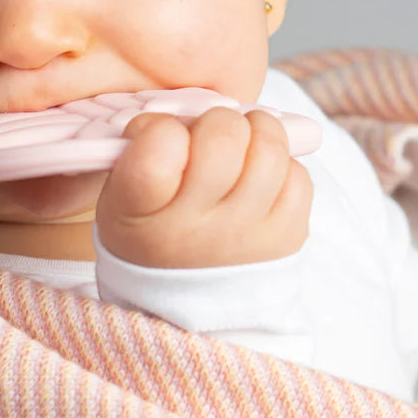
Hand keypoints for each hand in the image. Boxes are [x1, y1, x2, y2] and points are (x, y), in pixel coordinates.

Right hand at [94, 107, 313, 268]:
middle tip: (207, 135)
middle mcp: (197, 229)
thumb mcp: (118, 196)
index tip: (160, 138)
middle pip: (224, 137)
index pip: (161, 144)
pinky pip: (299, 175)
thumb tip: (182, 110)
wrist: (187, 306)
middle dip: (216, 121)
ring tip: (240, 145)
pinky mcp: (289, 238)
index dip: (162, 126)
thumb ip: (139, 147)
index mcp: (141, 213)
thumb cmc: (150, 228)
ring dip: (256, 132)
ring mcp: (248, 236)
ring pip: (270, 147)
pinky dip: (281, 165)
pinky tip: (259, 177)